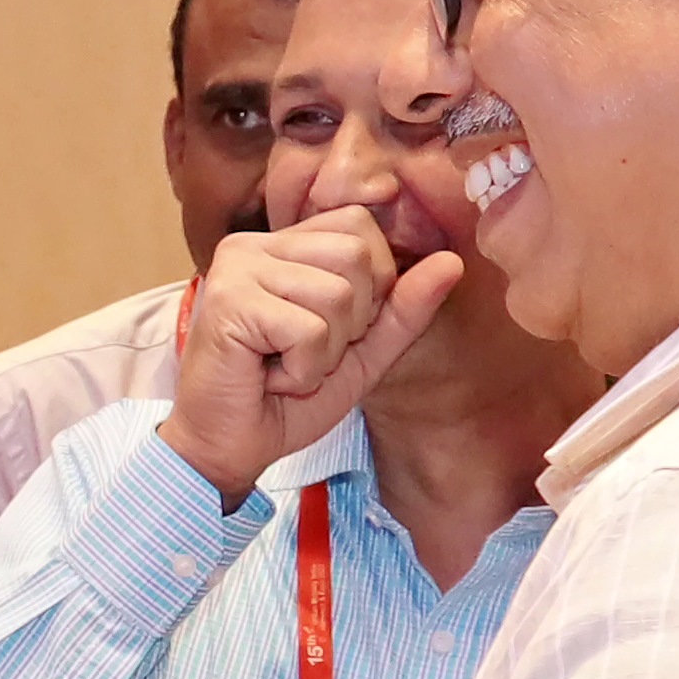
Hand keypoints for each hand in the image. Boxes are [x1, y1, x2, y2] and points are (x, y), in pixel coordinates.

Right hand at [160, 208, 462, 507]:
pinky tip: (269, 378)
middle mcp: (252, 245)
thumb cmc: (283, 401)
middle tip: (303, 354)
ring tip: (284, 368)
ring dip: (324, 352)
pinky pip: (308, 330)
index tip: (324, 332)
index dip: (369, 288)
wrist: (226, 450)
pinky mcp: (227, 302)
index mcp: (281, 245)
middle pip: (356, 255)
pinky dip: (302, 370)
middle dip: (349, 323)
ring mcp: (236, 268)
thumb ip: (402, 310)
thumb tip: (453, 263)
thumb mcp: (359, 354)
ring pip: (337, 295)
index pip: (361, 228)